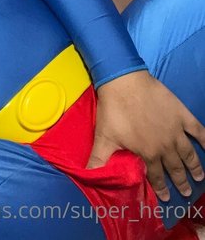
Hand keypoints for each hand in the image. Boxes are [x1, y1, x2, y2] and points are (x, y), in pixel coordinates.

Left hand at [86, 70, 204, 200]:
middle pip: (175, 167)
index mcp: (148, 153)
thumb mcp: (103, 138)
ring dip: (194, 166)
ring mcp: (175, 130)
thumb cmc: (113, 110)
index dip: (160, 188)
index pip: (156, 176)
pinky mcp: (181, 114)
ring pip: (188, 153)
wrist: (125, 82)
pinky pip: (198, 130)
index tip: (165, 198)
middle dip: (180, 182)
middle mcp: (165, 145)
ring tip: (199, 177)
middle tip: (186, 192)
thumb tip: (87, 176)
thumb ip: (98, 160)